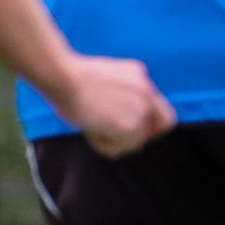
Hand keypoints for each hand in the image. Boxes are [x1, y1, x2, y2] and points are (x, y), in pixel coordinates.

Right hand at [50, 55, 173, 157]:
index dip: (151, 124)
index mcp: (140, 75)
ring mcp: (142, 108)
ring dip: (113, 140)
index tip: (132, 130)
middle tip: (116, 138)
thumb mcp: (104, 79)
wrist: (62, 76)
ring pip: (137, 141)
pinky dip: (103, 145)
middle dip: (140, 136)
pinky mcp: (131, 125)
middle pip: (162, 127)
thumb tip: (118, 118)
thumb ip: (120, 94)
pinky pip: (120, 148)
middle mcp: (147, 91)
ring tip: (91, 128)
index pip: (161, 107)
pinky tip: (90, 131)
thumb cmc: (70, 78)